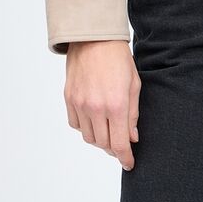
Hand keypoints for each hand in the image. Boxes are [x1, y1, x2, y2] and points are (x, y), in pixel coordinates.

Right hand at [64, 41, 140, 169]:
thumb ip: (133, 114)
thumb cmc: (118, 58)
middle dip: (114, 148)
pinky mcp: (69, 98)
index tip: (129, 164)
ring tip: (108, 130)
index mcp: (116, 104)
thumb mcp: (134, 84)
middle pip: (103, 144)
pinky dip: (85, 127)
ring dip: (99, 138)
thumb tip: (132, 137)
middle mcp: (96, 108)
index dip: (125, 158)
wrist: (93, 37)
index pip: (120, 144)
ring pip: (88, 137)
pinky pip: (75, 124)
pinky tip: (93, 119)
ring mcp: (80, 104)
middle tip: (121, 144)